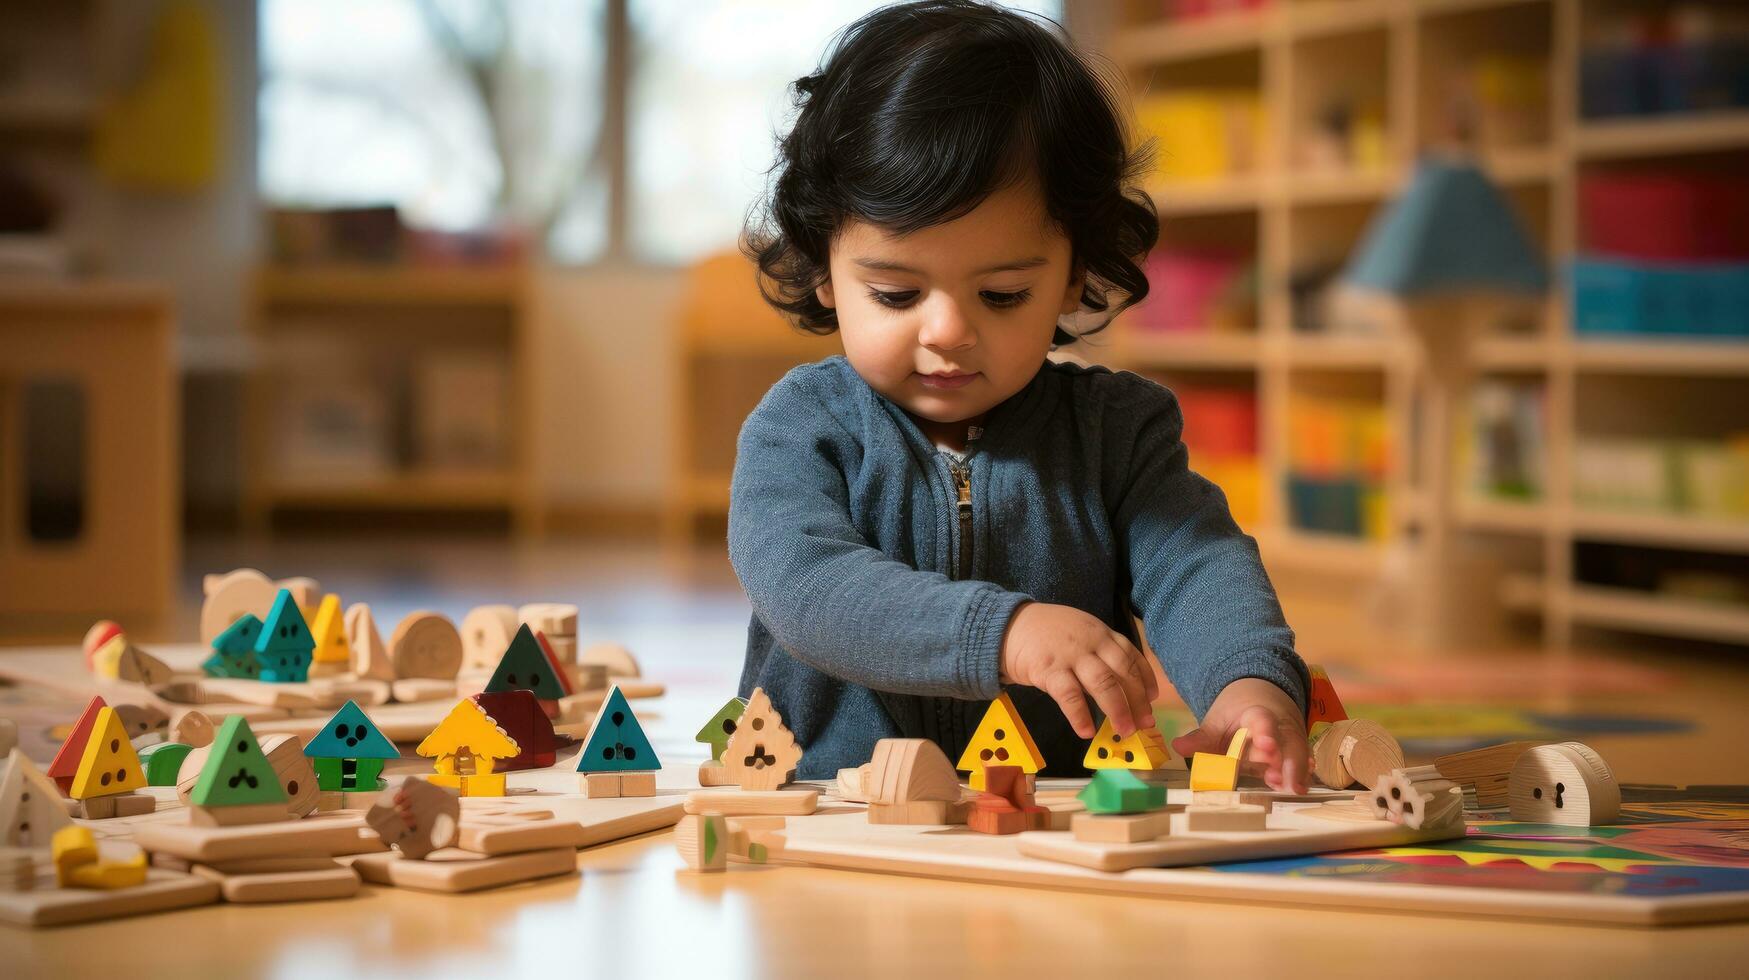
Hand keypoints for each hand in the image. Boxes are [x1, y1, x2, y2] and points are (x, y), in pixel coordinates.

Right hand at [999, 602, 1158, 738]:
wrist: (1009, 625)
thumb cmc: (1048, 633)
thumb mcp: (1080, 632)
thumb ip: (1100, 651)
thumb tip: (1123, 686)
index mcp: (1101, 634)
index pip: (1131, 656)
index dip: (1146, 679)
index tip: (1154, 700)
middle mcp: (1091, 643)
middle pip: (1122, 672)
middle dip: (1137, 700)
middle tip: (1145, 724)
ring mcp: (1071, 656)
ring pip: (1103, 683)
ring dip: (1117, 709)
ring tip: (1124, 731)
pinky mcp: (1049, 670)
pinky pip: (1069, 695)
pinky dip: (1080, 715)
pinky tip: (1086, 732)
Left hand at [1171, 678, 1308, 792]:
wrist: (1260, 697)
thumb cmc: (1235, 713)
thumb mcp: (1217, 721)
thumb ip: (1201, 738)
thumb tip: (1178, 747)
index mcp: (1256, 714)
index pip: (1262, 721)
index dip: (1265, 733)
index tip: (1266, 746)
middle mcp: (1279, 726)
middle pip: (1286, 740)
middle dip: (1285, 759)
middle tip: (1279, 778)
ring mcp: (1290, 740)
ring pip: (1297, 754)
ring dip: (1294, 772)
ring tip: (1291, 788)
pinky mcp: (1296, 754)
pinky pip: (1301, 764)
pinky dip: (1301, 775)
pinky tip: (1300, 787)